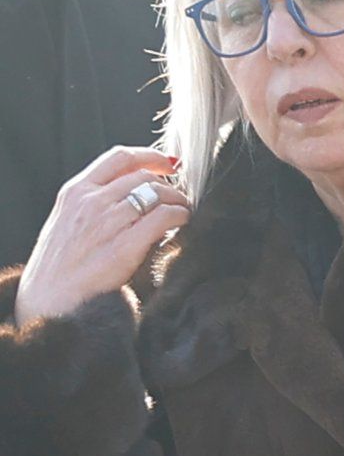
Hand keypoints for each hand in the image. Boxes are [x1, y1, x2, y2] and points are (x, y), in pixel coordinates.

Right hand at [16, 146, 187, 323]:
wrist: (49, 299)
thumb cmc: (60, 264)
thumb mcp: (67, 220)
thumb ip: (93, 201)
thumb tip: (131, 189)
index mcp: (75, 191)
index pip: (119, 157)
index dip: (149, 157)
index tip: (166, 164)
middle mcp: (91, 201)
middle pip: (143, 176)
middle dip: (168, 184)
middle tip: (178, 196)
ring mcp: (107, 223)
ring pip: (157, 194)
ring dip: (177, 200)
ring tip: (183, 210)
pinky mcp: (124, 246)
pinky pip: (163, 218)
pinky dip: (179, 215)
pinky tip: (182, 222)